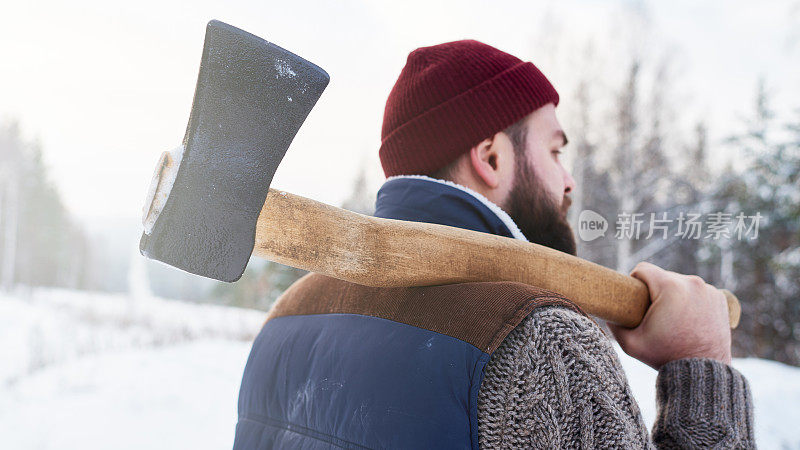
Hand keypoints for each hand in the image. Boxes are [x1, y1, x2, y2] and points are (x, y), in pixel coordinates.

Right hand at [609, 262, 731, 369]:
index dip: (634, 281)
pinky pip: (698, 291)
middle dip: (656, 291)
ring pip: (681, 283)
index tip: (634, 296)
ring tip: (672, 318)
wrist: (702, 371)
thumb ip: (614, 324)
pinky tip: (689, 318)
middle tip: (653, 314)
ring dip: (674, 295)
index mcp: (669, 287)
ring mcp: (709, 290)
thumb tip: (607, 313)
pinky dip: (692, 301)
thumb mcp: (631, 343)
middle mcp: (692, 283)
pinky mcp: (720, 298)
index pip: (643, 269)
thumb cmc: (665, 357)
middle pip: (663, 276)